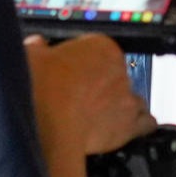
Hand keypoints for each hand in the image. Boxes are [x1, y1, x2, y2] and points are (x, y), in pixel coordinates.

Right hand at [24, 35, 155, 155]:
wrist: (45, 121)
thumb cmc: (38, 87)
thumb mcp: (31, 57)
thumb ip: (38, 49)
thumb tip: (36, 46)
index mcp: (100, 46)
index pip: (99, 51)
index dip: (84, 64)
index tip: (71, 73)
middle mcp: (119, 70)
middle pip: (115, 76)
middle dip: (100, 87)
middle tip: (78, 99)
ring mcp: (127, 97)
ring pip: (132, 100)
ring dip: (119, 107)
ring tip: (99, 117)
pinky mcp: (130, 126)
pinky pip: (144, 124)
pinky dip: (139, 127)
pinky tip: (127, 130)